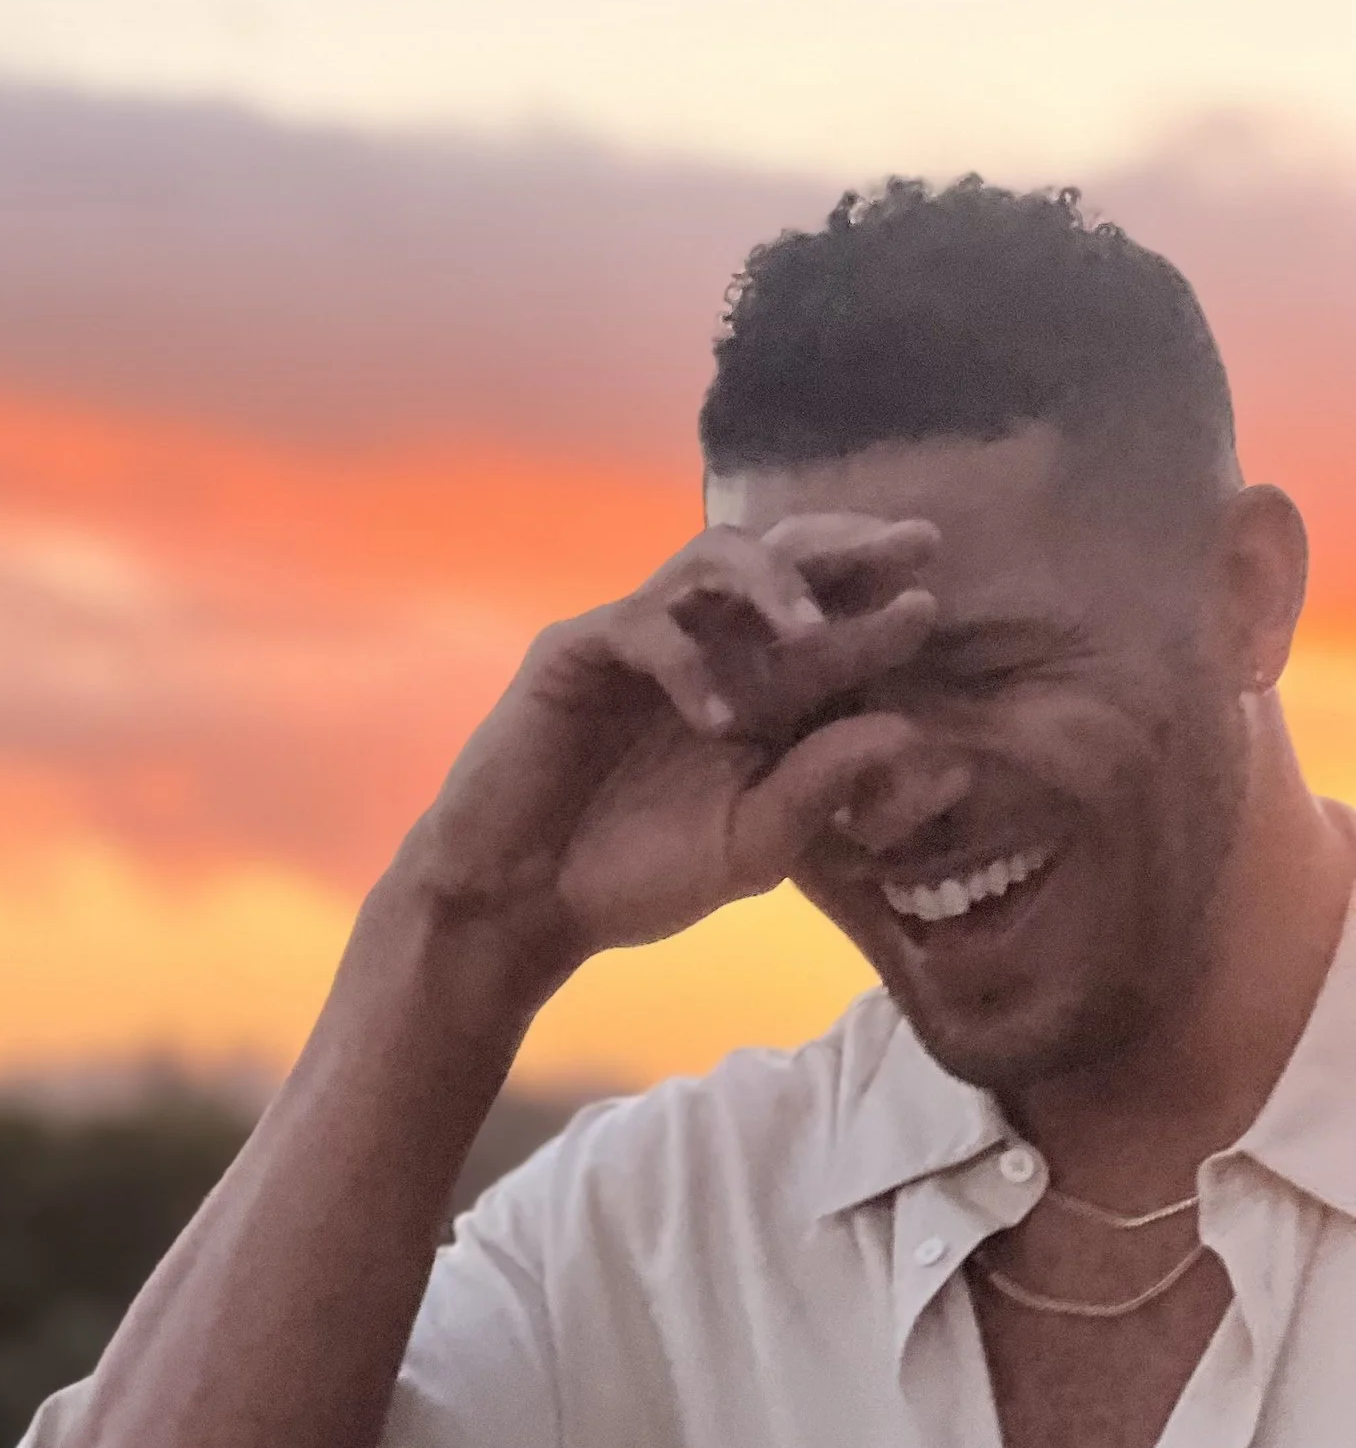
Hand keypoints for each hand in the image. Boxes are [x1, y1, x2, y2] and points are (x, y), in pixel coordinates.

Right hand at [404, 515, 946, 970]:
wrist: (520, 904)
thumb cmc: (631, 878)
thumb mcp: (750, 848)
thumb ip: (819, 793)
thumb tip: (904, 732)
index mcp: (751, 695)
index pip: (826, 637)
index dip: (878, 620)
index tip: (927, 611)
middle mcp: (703, 653)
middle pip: (781, 565)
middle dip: (848, 550)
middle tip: (914, 543)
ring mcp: (638, 645)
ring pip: (711, 562)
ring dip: (770, 581)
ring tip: (808, 625)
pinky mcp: (575, 654)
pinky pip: (642, 626)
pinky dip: (688, 664)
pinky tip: (718, 718)